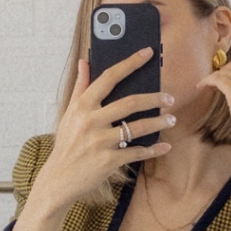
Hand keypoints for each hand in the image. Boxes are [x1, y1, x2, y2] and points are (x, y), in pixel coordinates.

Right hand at [27, 47, 175, 218]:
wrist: (59, 178)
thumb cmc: (67, 143)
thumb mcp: (70, 113)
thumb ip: (80, 87)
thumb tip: (85, 62)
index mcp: (83, 106)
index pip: (109, 78)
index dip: (130, 63)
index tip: (148, 52)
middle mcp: (92, 121)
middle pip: (130, 102)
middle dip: (154, 98)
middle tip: (169, 98)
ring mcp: (100, 141)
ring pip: (137, 127)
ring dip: (158, 122)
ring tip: (171, 119)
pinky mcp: (108, 160)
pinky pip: (136, 152)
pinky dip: (153, 149)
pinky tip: (164, 146)